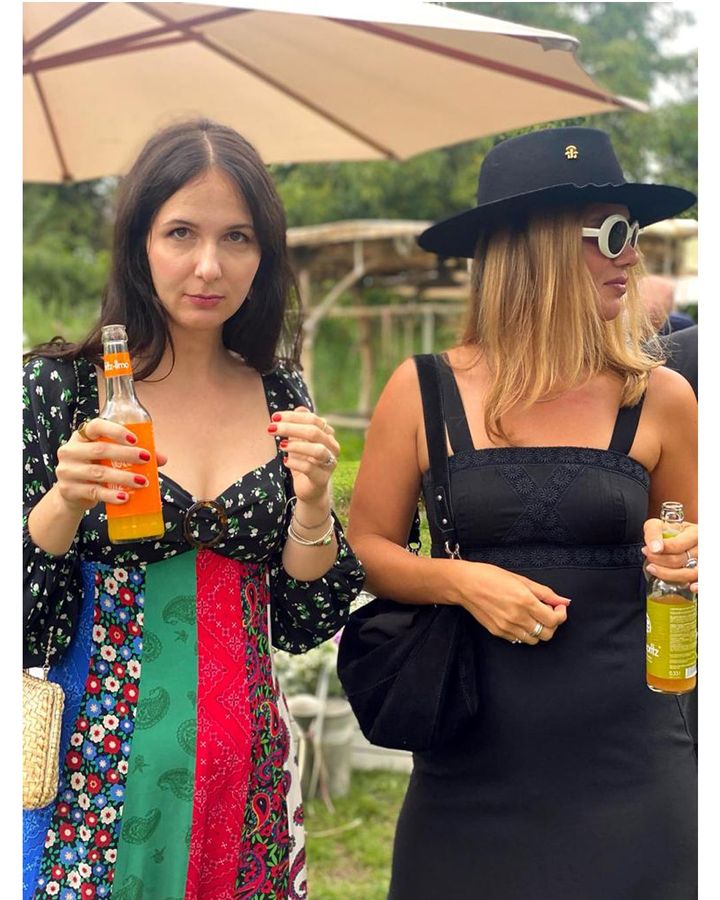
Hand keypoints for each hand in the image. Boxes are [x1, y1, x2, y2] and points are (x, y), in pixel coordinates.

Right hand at [55, 418, 167, 513]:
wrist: (71, 494)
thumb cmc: (95, 467)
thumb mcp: (108, 458)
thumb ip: (132, 454)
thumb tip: (162, 458)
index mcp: (81, 437)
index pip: (95, 426)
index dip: (115, 431)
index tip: (135, 439)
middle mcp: (71, 451)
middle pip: (100, 449)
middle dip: (126, 454)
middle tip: (146, 459)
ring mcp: (68, 471)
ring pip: (99, 472)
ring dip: (124, 477)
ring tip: (142, 482)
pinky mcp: (69, 490)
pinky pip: (94, 492)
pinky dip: (111, 495)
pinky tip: (125, 497)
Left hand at [268, 406, 339, 506]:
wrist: (309, 488)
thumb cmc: (304, 461)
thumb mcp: (299, 441)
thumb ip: (300, 425)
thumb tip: (299, 409)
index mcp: (328, 435)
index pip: (313, 420)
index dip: (293, 417)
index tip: (274, 417)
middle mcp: (332, 448)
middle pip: (314, 432)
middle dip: (291, 428)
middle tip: (271, 428)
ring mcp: (330, 464)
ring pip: (317, 450)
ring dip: (296, 445)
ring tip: (281, 445)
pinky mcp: (322, 479)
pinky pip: (310, 468)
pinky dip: (295, 463)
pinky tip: (285, 461)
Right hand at [451, 561, 570, 644]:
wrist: (464, 584)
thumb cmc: (490, 576)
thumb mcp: (521, 579)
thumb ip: (545, 592)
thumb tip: (564, 601)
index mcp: (525, 601)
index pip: (554, 619)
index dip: (561, 614)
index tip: (559, 607)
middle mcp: (517, 617)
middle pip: (547, 634)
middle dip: (552, 624)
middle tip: (548, 612)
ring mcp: (507, 627)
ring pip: (534, 640)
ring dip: (538, 629)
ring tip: (533, 616)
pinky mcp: (498, 632)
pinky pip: (519, 639)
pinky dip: (524, 632)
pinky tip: (520, 619)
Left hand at [642, 519, 697, 592]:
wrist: (678, 536)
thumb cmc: (669, 531)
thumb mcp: (658, 525)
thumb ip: (653, 533)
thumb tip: (654, 548)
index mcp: (694, 533)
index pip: (677, 545)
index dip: (660, 550)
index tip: (647, 550)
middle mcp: (701, 548)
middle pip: (680, 560)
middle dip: (659, 561)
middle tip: (648, 558)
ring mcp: (702, 562)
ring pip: (689, 573)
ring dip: (668, 574)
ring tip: (653, 569)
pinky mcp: (700, 573)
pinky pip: (701, 581)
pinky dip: (698, 586)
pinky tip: (691, 587)